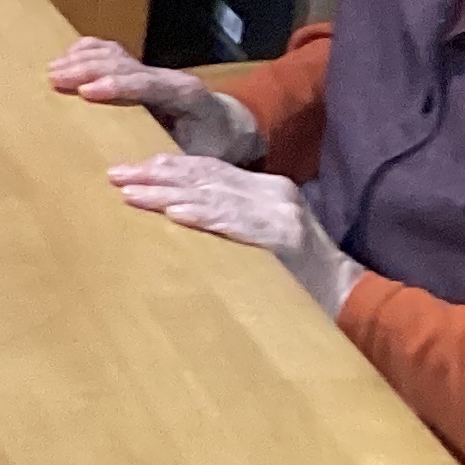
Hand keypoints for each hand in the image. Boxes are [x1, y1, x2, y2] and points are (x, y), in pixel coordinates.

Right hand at [47, 36, 263, 162]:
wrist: (229, 125)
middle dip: (88, 68)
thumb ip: (172, 163)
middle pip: (124, 63)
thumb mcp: (200, 159)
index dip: (117, 85)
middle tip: (55, 78)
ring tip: (53, 70)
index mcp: (185, 95)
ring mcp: (153, 70)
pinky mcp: (141, 71)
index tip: (87, 91)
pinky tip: (67, 57)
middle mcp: (167, 77)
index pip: (147, 84)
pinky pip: (112, 53)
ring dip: (82, 59)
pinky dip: (88, 52)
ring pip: (115, 53)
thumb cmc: (213, 145)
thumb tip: (139, 174)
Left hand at [110, 153, 359, 315]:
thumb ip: (226, 218)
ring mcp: (279, 213)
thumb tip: (172, 212)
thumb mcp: (259, 236)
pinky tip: (176, 215)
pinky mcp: (285, 237)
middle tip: (115, 175)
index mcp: (265, 187)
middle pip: (205, 177)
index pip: (208, 169)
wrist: (349, 297)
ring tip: (133, 194)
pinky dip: (204, 218)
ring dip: (168, 195)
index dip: (166, 167)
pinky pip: (237, 225)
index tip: (128, 169)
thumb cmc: (295, 275)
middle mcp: (273, 192)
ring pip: (214, 197)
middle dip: (156, 176)